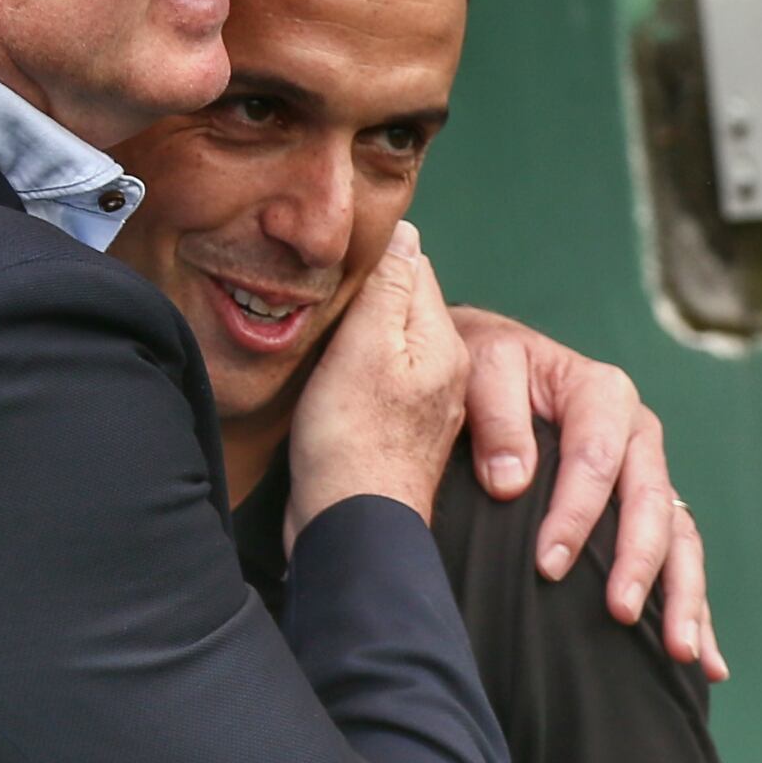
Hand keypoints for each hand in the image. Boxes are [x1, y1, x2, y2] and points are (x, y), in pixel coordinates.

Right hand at [289, 223, 469, 539]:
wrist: (351, 529)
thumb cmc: (352, 440)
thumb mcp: (364, 347)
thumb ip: (386, 289)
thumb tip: (404, 233)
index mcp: (442, 342)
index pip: (413, 267)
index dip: (370, 259)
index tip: (331, 267)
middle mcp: (443, 370)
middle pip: (401, 305)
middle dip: (363, 299)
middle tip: (318, 303)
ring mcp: (422, 404)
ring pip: (387, 344)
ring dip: (355, 338)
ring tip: (321, 343)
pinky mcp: (396, 432)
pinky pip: (376, 381)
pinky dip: (352, 374)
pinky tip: (329, 384)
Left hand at [449, 308, 723, 680]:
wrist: (486, 361)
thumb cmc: (481, 366)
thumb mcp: (482, 367)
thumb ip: (496, 415)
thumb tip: (511, 483)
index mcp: (601, 394)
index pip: (596, 460)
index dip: (576, 515)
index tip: (548, 565)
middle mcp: (635, 434)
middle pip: (651, 503)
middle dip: (639, 562)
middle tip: (621, 613)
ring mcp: (645, 473)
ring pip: (678, 536)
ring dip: (685, 596)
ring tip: (683, 653)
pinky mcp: (644, 506)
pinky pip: (678, 555)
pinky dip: (692, 605)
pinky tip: (707, 661)